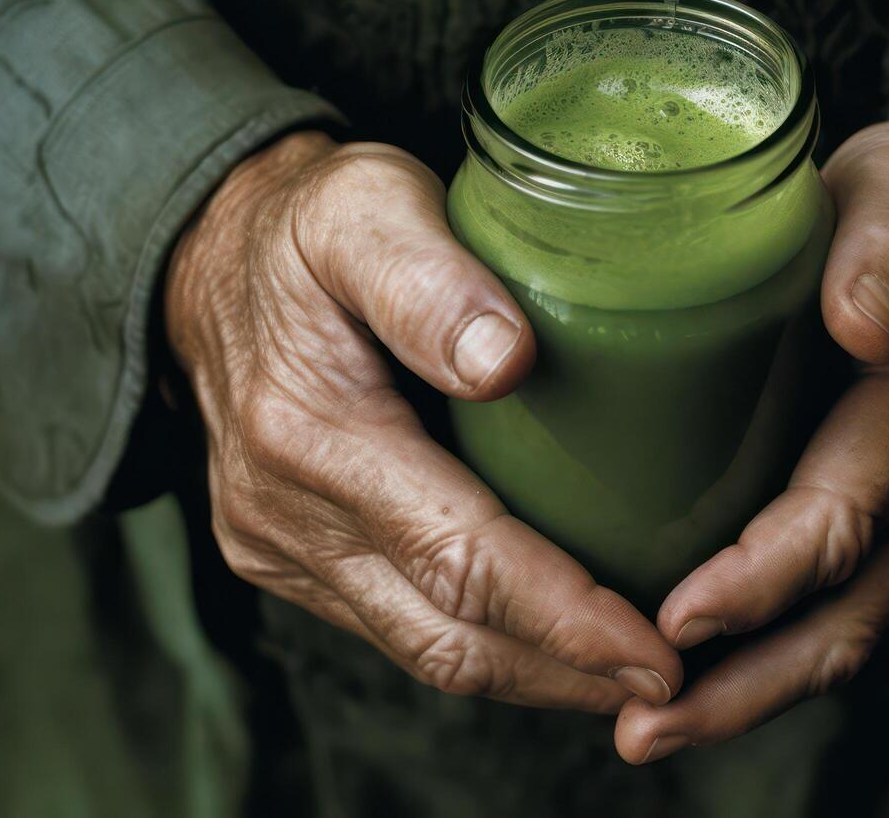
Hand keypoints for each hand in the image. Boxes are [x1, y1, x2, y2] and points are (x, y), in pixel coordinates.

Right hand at [166, 132, 680, 710]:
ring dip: (533, 675)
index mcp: (307, 431)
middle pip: (447, 636)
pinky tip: (554, 639)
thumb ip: (427, 277)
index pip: (459, 559)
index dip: (566, 617)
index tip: (657, 650)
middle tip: (674, 682)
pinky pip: (396, 628)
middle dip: (567, 672)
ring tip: (630, 677)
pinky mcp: (288, 557)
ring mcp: (279, 547)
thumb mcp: (365, 205)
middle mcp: (283, 513)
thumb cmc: (309, 224)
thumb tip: (508, 361)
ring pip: (423, 650)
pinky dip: (484, 647)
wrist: (214, 259)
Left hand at [613, 71, 888, 761]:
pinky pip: (821, 604)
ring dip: (743, 693)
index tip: (673, 622)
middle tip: (641, 732)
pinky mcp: (875, 510)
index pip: (834, 526)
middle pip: (834, 622)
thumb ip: (888, 254)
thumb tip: (861, 322)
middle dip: (741, 689)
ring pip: (829, 632)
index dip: (756, 583)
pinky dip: (756, 650)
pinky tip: (680, 665)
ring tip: (645, 730)